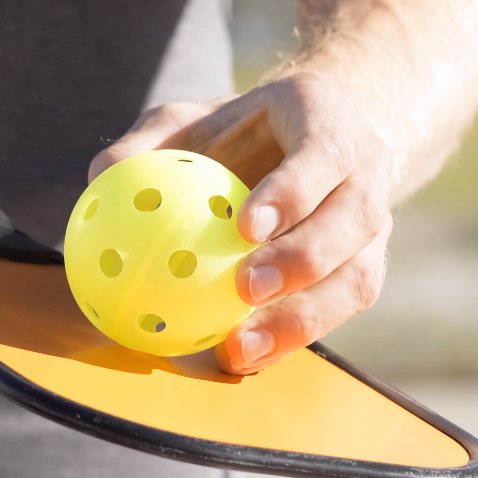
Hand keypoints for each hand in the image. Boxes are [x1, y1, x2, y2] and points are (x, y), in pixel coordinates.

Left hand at [89, 72, 392, 373]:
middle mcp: (366, 170)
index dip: (293, 191)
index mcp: (328, 119)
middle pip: (355, 219)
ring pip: (357, 277)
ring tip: (241, 348)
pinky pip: (338, 311)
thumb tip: (102, 174)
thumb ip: (149, 142)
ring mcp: (375, 225)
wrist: (306, 145)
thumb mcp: (189, 120)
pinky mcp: (365, 269)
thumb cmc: (236, 131)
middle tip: (244, 289)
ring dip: (303, 318)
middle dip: (303, 259)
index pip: (323, 152)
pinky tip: (244, 358)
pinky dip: (293, 338)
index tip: (246, 227)